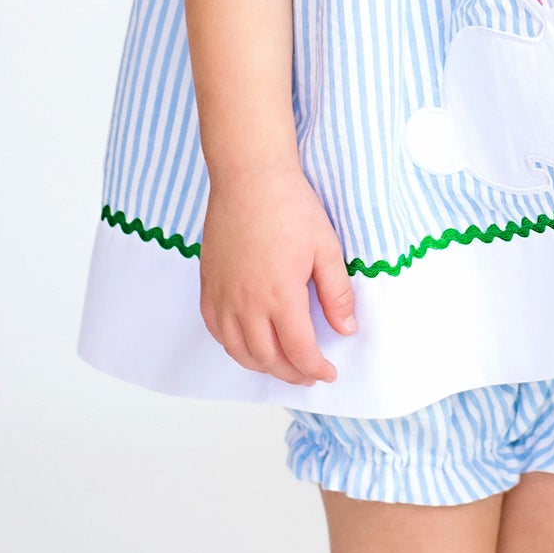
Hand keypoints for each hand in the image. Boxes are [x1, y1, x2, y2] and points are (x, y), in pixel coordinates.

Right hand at [198, 165, 357, 385]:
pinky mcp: (208, 283)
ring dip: (261, 365)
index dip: (315, 369)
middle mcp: (247, 303)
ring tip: (281, 365)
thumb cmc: (289, 206)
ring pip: (238, 349)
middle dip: (291, 374)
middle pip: (267, 358)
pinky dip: (232, 345)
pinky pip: (215, 328)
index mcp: (280, 296)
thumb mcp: (326, 249)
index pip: (299, 351)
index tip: (328, 374)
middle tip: (309, 375)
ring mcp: (223, 294)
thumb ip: (336, 294)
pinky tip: (247, 343)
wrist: (249, 177)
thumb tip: (346, 330)